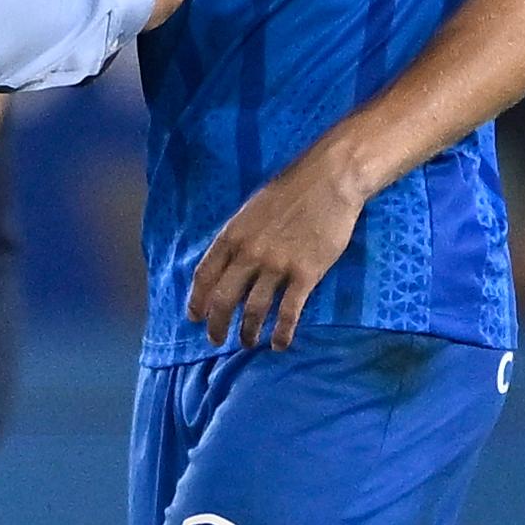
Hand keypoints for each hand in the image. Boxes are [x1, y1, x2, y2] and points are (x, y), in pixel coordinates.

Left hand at [188, 145, 367, 350]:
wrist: (328, 181)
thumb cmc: (291, 190)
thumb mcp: (252, 210)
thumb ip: (239, 237)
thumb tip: (229, 263)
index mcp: (232, 235)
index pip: (204, 275)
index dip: (197, 300)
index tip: (195, 317)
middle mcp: (249, 253)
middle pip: (224, 298)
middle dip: (217, 324)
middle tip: (216, 339)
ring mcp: (276, 265)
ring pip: (254, 309)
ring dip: (248, 332)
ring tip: (247, 343)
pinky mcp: (305, 274)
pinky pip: (288, 312)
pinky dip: (282, 332)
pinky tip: (279, 344)